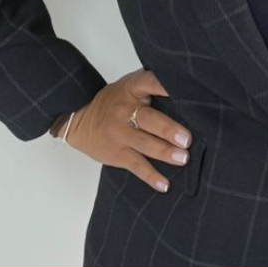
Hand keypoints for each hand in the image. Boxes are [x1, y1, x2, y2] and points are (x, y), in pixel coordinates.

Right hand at [64, 68, 194, 192]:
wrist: (80, 121)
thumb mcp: (129, 86)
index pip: (150, 82)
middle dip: (168, 129)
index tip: (183, 92)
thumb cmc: (114, 101)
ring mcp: (119, 133)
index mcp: (131, 88)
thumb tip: (186, 91)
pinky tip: (164, 184)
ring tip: (183, 158)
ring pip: (144, 144)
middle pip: (148, 119)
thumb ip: (151, 86)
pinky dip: (150, 176)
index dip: (165, 86)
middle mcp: (124, 110)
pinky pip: (136, 166)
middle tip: (187, 139)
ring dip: (165, 152)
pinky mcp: (117, 153)